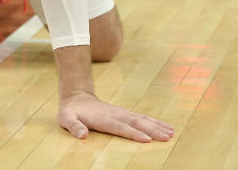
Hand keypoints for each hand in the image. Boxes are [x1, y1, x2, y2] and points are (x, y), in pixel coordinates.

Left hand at [58, 91, 173, 141]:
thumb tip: (82, 135)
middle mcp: (115, 114)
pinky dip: (155, 122)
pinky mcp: (125, 113)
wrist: (76, 97)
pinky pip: (142, 118)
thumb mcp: (66, 118)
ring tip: (171, 133)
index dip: (133, 133)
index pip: (120, 127)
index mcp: (103, 119)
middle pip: (136, 123)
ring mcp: (122, 113)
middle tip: (166, 137)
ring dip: (157, 126)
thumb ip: (74, 126)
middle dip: (152, 131)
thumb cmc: (71, 111)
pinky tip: (166, 127)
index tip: (147, 140)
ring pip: (142, 120)